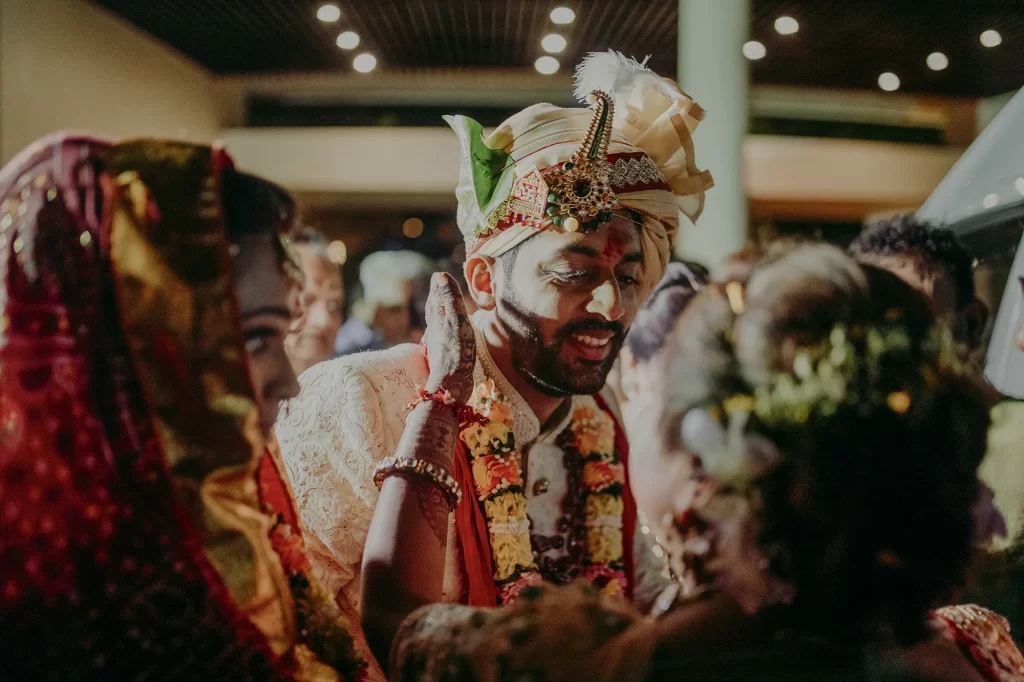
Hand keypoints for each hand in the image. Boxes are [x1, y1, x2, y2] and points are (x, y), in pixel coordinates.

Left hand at [423, 273, 475, 403]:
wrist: (451, 385)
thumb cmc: (455, 353)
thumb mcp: (455, 321)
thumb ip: (450, 299)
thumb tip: (440, 275)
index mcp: (438, 319)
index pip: (436, 298)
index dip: (438, 287)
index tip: (438, 276)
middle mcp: (435, 330)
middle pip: (434, 309)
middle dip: (437, 297)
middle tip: (438, 286)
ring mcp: (438, 343)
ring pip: (437, 322)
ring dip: (439, 312)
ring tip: (440, 306)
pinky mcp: (444, 355)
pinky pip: (442, 335)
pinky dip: (444, 327)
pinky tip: (446, 333)